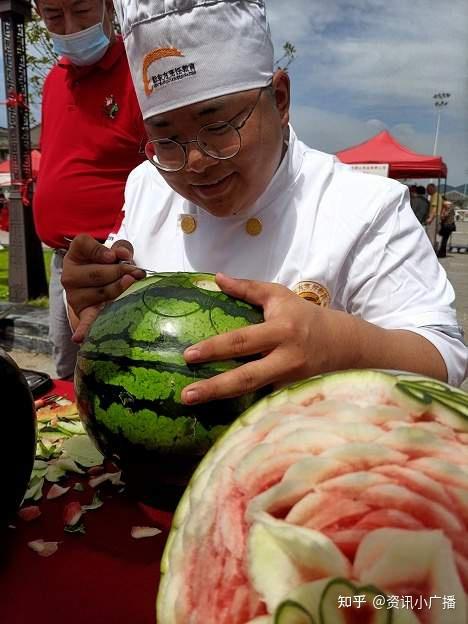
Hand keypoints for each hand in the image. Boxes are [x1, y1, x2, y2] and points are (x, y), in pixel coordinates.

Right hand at [61, 233, 144, 341]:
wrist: (103, 287)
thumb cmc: (111, 266)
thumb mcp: (116, 253)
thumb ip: (121, 249)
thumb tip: (123, 255)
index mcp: (76, 254)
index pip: (84, 245)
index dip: (100, 250)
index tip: (114, 256)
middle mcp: (70, 274)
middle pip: (97, 273)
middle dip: (122, 272)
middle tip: (138, 273)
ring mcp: (75, 296)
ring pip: (102, 292)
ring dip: (121, 290)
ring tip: (132, 286)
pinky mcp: (83, 312)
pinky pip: (84, 321)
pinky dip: (83, 329)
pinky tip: (80, 338)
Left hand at [181, 273, 356, 404]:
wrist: (344, 344)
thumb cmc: (304, 316)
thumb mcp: (279, 296)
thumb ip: (248, 288)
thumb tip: (217, 278)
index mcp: (281, 330)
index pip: (242, 340)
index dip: (215, 348)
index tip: (188, 355)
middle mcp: (286, 359)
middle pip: (246, 377)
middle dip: (214, 387)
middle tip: (185, 395)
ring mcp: (291, 382)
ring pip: (255, 394)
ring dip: (224, 401)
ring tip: (196, 405)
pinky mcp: (294, 396)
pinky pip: (265, 403)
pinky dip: (243, 410)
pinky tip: (220, 414)